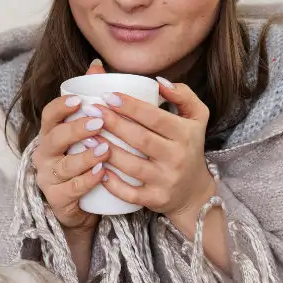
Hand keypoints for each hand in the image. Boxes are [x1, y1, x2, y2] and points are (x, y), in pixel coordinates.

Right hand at [33, 59, 106, 233]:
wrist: (82, 207)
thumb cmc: (84, 163)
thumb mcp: (84, 133)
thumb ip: (89, 101)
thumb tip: (97, 64)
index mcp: (51, 135)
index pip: (49, 116)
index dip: (61, 107)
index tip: (79, 101)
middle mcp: (45, 155)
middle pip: (54, 138)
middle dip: (76, 129)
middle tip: (100, 122)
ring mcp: (49, 178)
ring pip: (64, 165)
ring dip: (84, 156)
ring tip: (105, 149)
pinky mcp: (57, 199)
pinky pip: (71, 189)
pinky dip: (86, 181)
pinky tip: (101, 173)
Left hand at [92, 78, 216, 219]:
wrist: (194, 192)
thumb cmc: (188, 147)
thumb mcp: (196, 117)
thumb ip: (183, 94)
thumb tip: (159, 82)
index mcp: (185, 134)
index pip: (155, 117)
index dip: (131, 106)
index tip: (108, 96)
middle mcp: (177, 157)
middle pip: (140, 139)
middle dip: (113, 123)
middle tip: (91, 111)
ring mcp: (166, 180)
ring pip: (131, 165)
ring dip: (106, 150)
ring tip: (86, 136)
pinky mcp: (155, 199)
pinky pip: (129, 192)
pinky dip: (112, 183)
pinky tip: (96, 168)